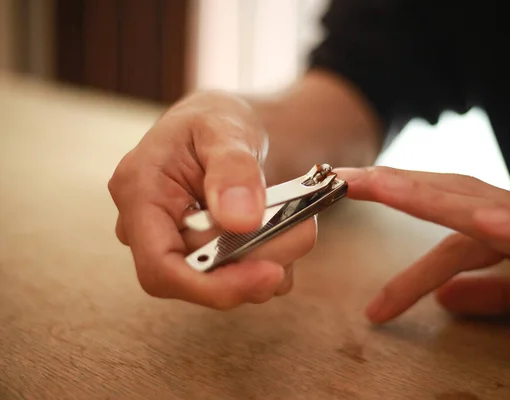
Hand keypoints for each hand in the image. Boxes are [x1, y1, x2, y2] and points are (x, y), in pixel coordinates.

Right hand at [108, 91, 315, 308]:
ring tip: (299, 217)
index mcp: (140, 194)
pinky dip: (276, 258)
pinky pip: (243, 278)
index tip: (268, 274)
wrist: (227, 131)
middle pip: (202, 277)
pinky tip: (286, 225)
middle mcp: (151, 229)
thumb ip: (233, 170)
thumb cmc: (216, 121)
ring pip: (229, 281)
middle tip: (304, 226)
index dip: (212, 286)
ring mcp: (177, 247)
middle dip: (260, 258)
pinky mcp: (204, 258)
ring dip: (274, 256)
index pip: (160, 268)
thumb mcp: (226, 128)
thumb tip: (240, 221)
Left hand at [335, 166, 509, 340]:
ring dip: (427, 194)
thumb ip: (492, 294)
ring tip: (379, 186)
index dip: (396, 210)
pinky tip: (481, 219)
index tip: (349, 208)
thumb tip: (446, 299)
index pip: (440, 217)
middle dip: (392, 185)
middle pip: (446, 193)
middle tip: (340, 182)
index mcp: (506, 227)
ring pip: (478, 204)